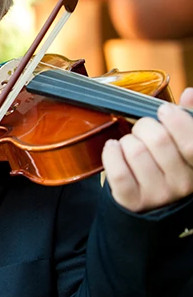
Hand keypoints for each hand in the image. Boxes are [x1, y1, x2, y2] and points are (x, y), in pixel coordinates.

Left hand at [102, 87, 192, 211]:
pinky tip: (113, 148)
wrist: (147, 203)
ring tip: (129, 145)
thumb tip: (190, 93)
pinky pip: (118, 171)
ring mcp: (158, 194)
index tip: (163, 110)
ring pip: (136, 152)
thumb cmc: (163, 165)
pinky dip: (111, 154)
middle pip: (159, 139)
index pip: (191, 142)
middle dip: (144, 126)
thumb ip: (188, 119)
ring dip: (126, 141)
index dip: (177, 121)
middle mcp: (183, 184)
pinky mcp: (133, 200)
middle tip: (142, 131)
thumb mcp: (180, 144)